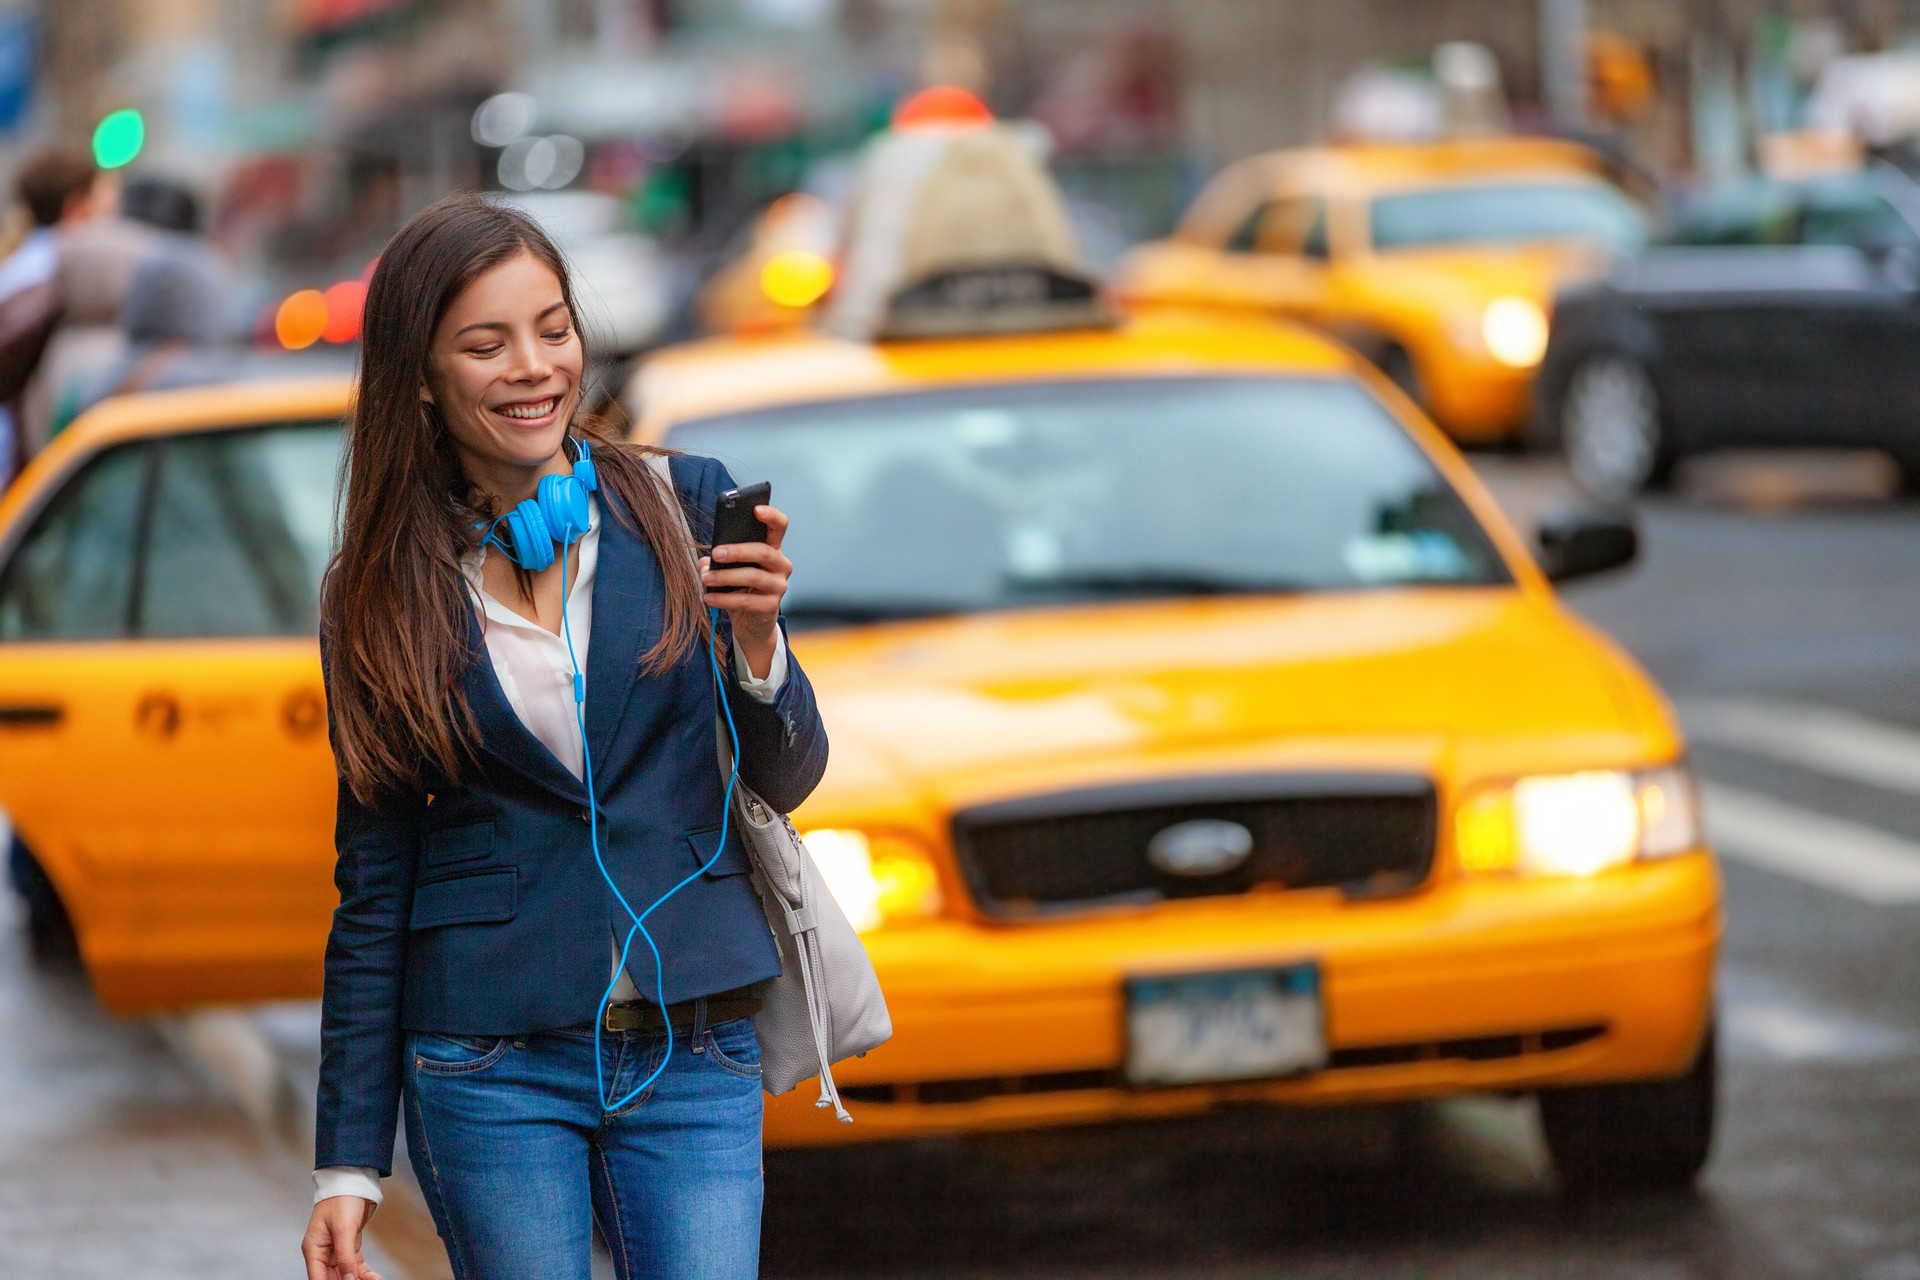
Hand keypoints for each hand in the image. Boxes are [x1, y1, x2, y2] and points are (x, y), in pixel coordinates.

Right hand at [302, 1196, 381, 1279]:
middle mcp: (322, 1252)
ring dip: (359, 1279)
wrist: (353, 1180)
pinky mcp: (349, 1245)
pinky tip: (374, 1277)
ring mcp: (336, 1250)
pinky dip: (364, 1273)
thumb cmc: (342, 1199)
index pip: (318, 1278)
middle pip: (333, 1278)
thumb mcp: (343, 1228)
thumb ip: (345, 1256)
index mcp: (314, 1249)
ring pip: (346, 1274)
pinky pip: (355, 1265)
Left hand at [702, 504, 790, 678]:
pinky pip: (746, 601)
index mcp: (772, 548)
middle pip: (764, 551)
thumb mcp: (728, 569)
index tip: (756, 509)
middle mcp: (781, 565)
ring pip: (753, 576)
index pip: (779, 527)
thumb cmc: (739, 587)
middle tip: (716, 554)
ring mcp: (779, 586)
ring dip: (726, 576)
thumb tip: (704, 563)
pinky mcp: (771, 607)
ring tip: (705, 578)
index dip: (771, 516)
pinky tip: (708, 597)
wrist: (751, 622)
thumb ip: (715, 561)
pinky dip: (724, 599)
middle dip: (738, 551)